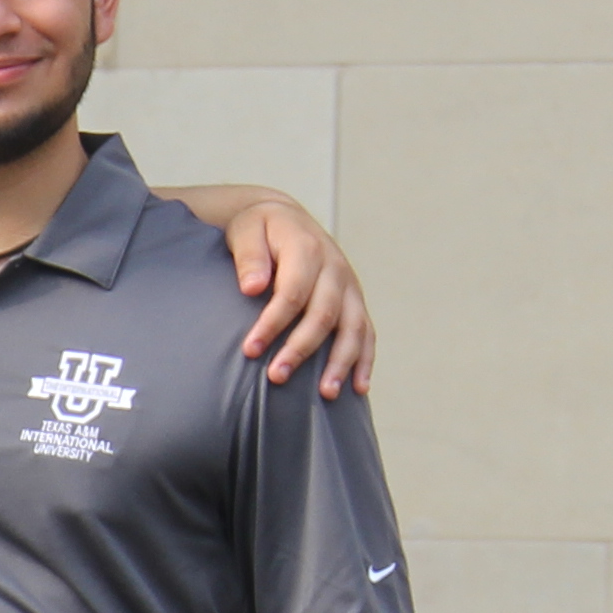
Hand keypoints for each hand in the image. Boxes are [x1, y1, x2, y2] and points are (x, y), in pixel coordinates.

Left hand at [225, 194, 373, 397]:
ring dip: (341, 362)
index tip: (249, 350)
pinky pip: (366, 333)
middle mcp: (335, 268)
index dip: (272, 323)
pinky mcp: (354, 301)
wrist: (283, 218)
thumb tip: (252, 287)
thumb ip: (250, 256)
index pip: (292, 292)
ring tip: (326, 394)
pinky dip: (364, 360)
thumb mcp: (246, 231)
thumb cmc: (258, 230)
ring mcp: (349, 286)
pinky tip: (358, 388)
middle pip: (324, 314)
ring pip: (353, 327)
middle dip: (301, 349)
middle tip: (276, 377)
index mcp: (307, 249)